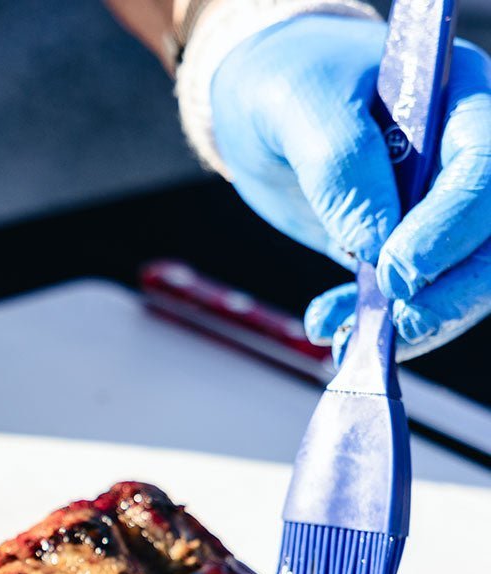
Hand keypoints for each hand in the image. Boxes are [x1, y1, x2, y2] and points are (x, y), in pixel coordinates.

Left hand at [211, 14, 490, 361]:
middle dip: (449, 291)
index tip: (396, 270)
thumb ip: (340, 165)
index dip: (450, 227)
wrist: (260, 105)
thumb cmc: (287, 83)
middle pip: (489, 237)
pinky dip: (373, 321)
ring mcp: (435, 208)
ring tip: (347, 336)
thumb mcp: (300, 105)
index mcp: (457, 103)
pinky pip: (410, 296)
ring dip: (412, 320)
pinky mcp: (403, 247)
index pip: (485, 168)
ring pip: (459, 279)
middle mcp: (459, 159)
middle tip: (393, 325)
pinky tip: (330, 326)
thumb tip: (374, 243)